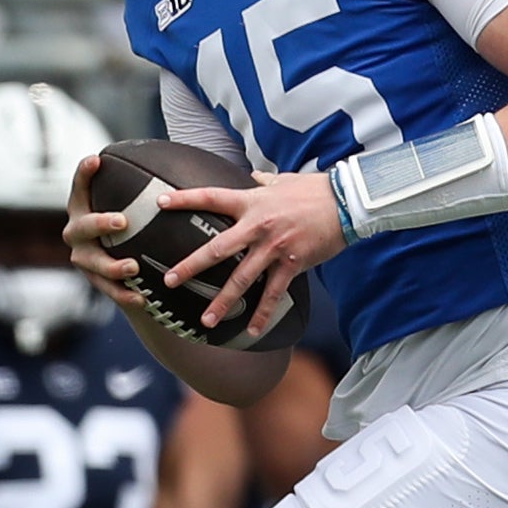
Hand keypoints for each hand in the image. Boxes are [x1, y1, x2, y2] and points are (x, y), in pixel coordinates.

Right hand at [64, 155, 147, 311]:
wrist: (128, 267)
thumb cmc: (132, 224)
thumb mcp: (134, 206)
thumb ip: (146, 190)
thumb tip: (183, 170)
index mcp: (83, 208)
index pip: (80, 187)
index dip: (84, 174)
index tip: (96, 159)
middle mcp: (77, 232)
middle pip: (83, 226)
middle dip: (100, 223)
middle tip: (122, 221)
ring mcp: (84, 258)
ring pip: (93, 263)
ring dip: (112, 265)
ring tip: (132, 267)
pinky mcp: (95, 282)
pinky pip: (108, 290)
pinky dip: (124, 294)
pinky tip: (141, 297)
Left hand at [160, 169, 340, 341]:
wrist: (346, 202)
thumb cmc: (315, 190)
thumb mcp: (284, 180)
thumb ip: (265, 181)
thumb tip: (255, 176)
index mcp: (252, 201)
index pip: (211, 198)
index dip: (184, 199)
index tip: (160, 202)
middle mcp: (257, 226)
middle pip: (217, 249)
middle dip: (191, 266)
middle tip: (170, 280)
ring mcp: (274, 248)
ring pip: (242, 279)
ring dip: (222, 302)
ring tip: (206, 320)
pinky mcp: (292, 264)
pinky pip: (273, 294)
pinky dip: (263, 314)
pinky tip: (253, 331)